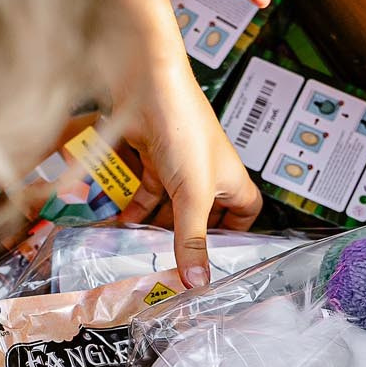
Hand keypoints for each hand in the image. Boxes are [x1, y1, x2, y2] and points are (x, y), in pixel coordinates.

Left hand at [115, 53, 261, 286]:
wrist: (147, 83)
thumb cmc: (184, 127)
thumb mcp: (191, 194)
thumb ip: (191, 239)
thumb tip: (197, 283)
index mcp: (231, 178)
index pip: (245, 212)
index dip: (237, 233)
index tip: (220, 256)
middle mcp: (206, 171)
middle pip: (202, 213)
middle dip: (186, 236)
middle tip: (171, 262)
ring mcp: (177, 163)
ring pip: (169, 204)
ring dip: (155, 225)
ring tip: (140, 250)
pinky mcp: (150, 154)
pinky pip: (145, 189)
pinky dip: (133, 205)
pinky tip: (119, 222)